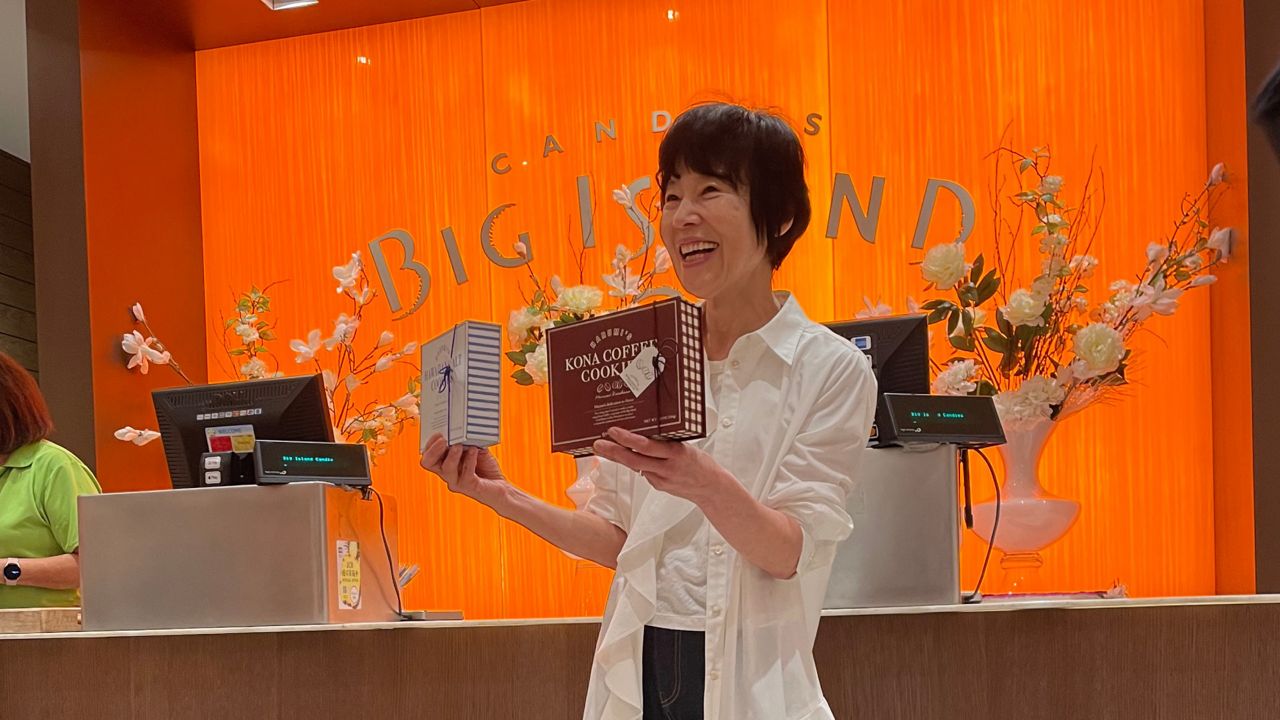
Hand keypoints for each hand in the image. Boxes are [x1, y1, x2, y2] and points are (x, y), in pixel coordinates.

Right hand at [420, 433, 508, 507]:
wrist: (500, 486)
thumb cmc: (485, 467)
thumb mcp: (474, 449)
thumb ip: (467, 441)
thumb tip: (464, 429)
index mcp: (444, 464)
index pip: (427, 456)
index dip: (430, 444)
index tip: (439, 432)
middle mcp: (447, 474)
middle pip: (428, 463)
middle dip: (433, 450)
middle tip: (443, 439)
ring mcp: (457, 482)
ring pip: (447, 469)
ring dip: (452, 455)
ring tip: (458, 445)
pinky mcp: (470, 487)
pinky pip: (466, 475)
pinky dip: (470, 461)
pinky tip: (474, 451)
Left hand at [592, 427, 730, 507]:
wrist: (711, 488)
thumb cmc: (701, 464)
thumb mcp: (686, 447)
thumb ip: (666, 442)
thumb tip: (645, 432)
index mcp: (676, 454)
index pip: (647, 446)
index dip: (628, 439)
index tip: (614, 431)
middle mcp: (667, 469)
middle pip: (635, 460)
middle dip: (614, 451)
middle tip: (598, 443)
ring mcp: (662, 480)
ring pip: (635, 467)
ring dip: (618, 458)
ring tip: (603, 448)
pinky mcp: (659, 486)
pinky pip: (643, 473)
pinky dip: (633, 464)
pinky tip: (624, 457)